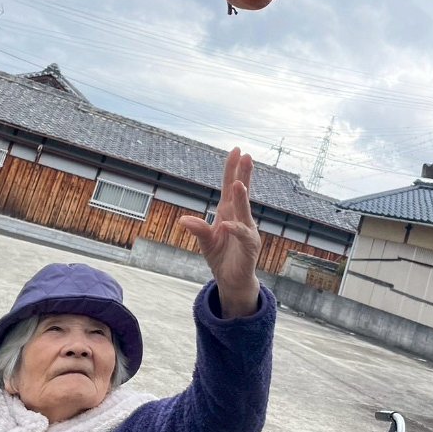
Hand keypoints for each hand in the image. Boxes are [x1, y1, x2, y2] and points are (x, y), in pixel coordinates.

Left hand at [178, 147, 260, 317]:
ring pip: (244, 212)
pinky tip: (228, 225)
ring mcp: (247, 231)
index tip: (236, 151)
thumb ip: (197, 229)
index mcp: (229, 212)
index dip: (233, 169)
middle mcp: (240, 218)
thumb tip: (182, 220)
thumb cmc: (221, 257)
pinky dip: (236, 230)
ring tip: (238, 184)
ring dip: (241, 198)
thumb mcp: (205, 241)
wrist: (232, 280)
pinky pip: (243, 236)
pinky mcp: (249, 247)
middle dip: (244, 175)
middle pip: (242, 193)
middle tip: (247, 156)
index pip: (231, 186)